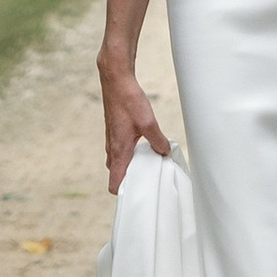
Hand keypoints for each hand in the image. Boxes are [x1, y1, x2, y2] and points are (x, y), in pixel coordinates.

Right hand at [99, 49, 170, 190]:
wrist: (116, 80)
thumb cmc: (129, 101)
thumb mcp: (148, 122)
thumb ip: (157, 140)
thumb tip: (165, 152)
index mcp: (118, 151)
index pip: (114, 184)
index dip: (123, 193)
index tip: (137, 196)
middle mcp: (112, 148)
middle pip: (116, 175)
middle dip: (128, 181)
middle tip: (145, 181)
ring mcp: (111, 139)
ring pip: (118, 162)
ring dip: (129, 166)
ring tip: (147, 165)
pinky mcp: (114, 130)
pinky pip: (119, 150)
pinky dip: (128, 154)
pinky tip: (142, 147)